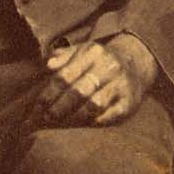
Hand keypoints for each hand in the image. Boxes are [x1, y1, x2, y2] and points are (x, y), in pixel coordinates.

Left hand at [34, 33, 158, 127]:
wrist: (136, 63)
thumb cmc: (100, 60)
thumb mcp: (82, 51)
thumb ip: (62, 56)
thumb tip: (47, 66)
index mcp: (92, 52)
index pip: (65, 75)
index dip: (50, 92)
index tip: (38, 105)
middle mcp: (108, 67)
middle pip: (78, 91)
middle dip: (59, 106)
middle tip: (47, 117)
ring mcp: (120, 85)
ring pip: (94, 104)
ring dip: (76, 115)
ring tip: (63, 122)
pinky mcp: (129, 102)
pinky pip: (110, 115)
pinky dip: (96, 120)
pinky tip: (85, 123)